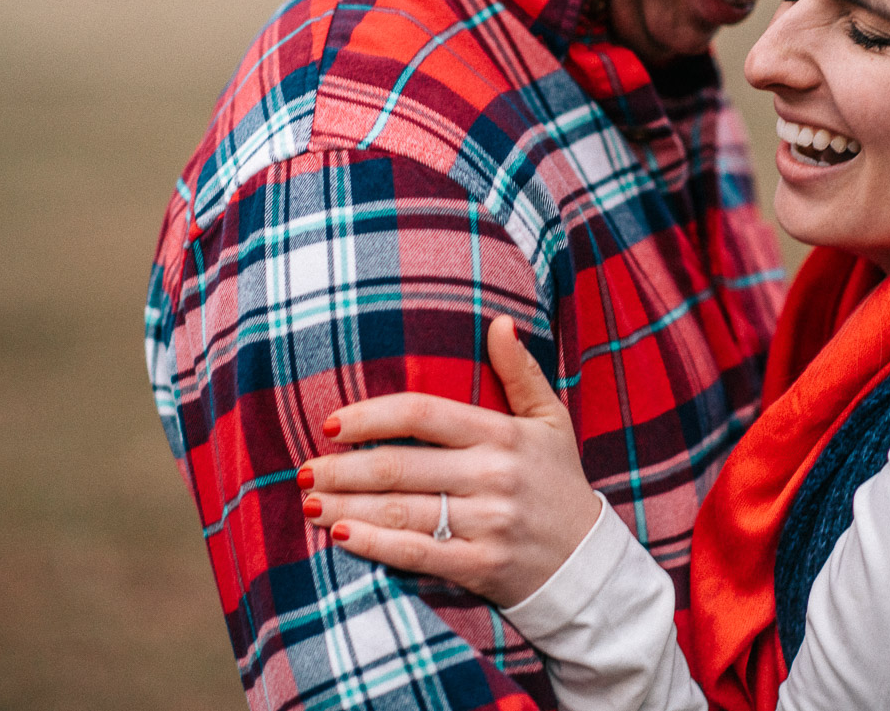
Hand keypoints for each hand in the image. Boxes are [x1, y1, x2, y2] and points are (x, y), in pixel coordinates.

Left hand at [298, 316, 602, 607]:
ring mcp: (487, 522)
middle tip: (304, 469)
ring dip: (347, 504)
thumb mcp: (550, 421)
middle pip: (401, 465)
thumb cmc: (557, 482)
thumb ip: (521, 372)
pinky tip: (341, 534)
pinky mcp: (481, 565)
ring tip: (309, 499)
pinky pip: (417, 554)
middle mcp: (494, 476)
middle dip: (343, 468)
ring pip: (402, 510)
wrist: (585, 563)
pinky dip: (375, 544)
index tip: (332, 424)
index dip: (372, 416)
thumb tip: (500, 323)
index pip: (424, 414)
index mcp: (504, 434)